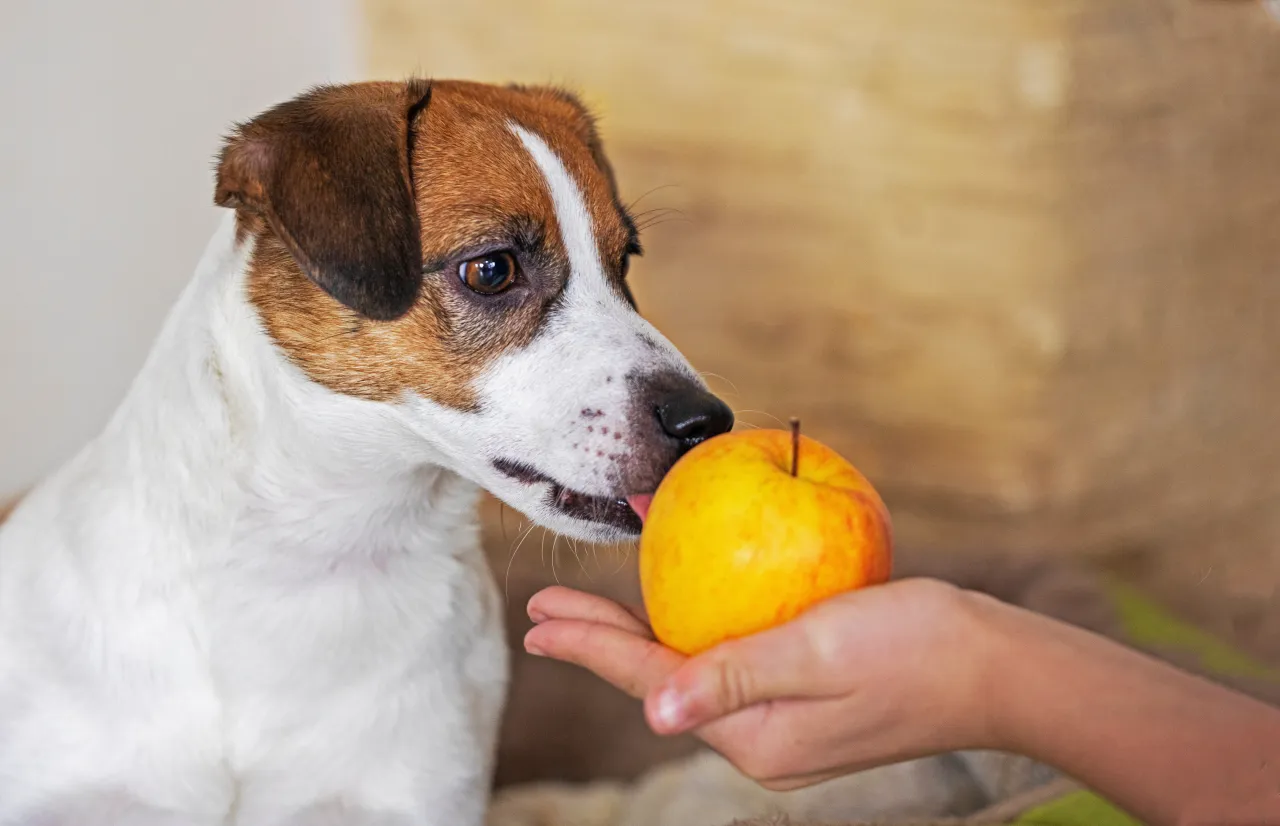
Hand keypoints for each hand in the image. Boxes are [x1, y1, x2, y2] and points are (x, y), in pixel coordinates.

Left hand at [524, 578, 1001, 789]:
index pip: (649, 683)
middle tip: (544, 608)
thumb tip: (651, 716)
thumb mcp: (819, 653)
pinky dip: (696, 625)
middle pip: (659, 678)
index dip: (588, 648)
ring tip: (592, 608)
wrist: (996, 668)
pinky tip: (681, 598)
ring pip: (691, 667)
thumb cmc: (915, 649)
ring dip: (641, 632)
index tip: (536, 618)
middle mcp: (760, 736)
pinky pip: (730, 657)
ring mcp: (783, 720)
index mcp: (754, 734)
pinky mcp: (805, 696)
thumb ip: (734, 678)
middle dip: (599, 643)